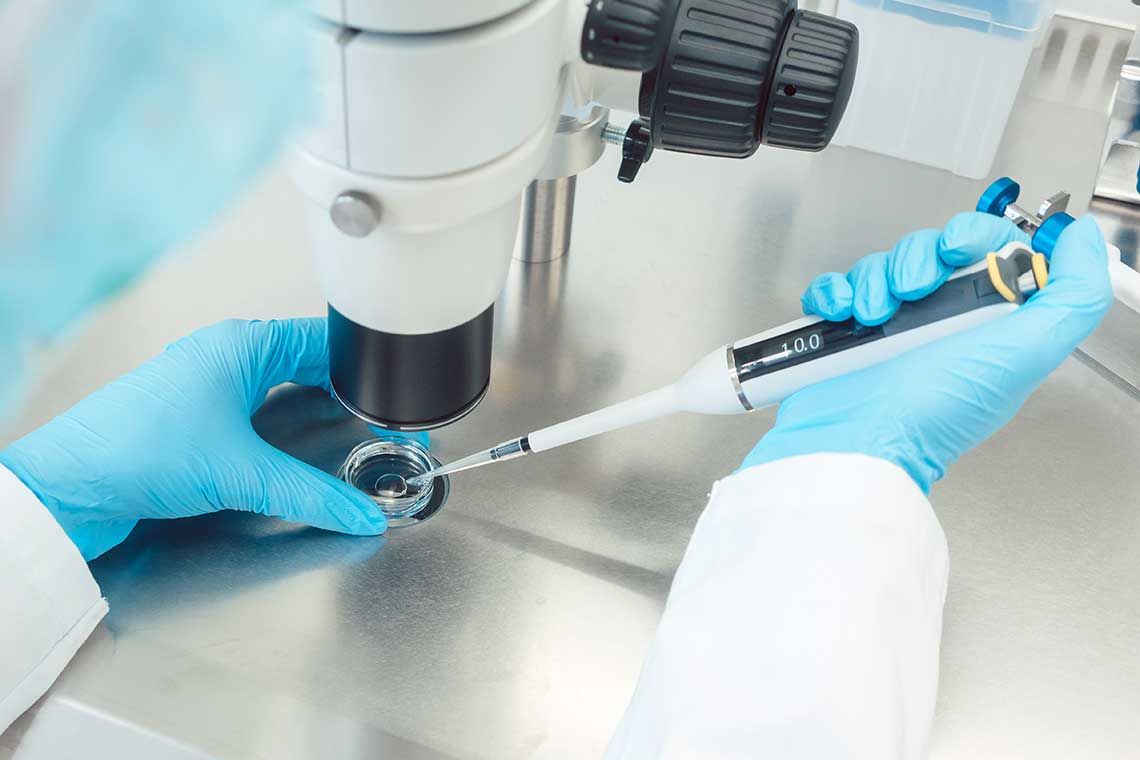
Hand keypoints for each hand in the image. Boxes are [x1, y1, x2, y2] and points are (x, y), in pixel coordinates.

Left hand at [0, 318, 387, 559]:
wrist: (66, 488)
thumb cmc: (138, 454)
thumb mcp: (243, 474)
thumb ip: (313, 496)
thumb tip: (361, 515)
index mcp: (241, 345)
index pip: (324, 341)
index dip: (363, 370)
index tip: (391, 399)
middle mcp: (224, 356)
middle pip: (306, 362)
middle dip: (343, 389)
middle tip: (379, 419)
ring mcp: (206, 385)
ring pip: (280, 384)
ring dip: (312, 406)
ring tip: (347, 431)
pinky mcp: (192, 416)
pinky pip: (254, 409)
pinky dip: (282, 423)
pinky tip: (295, 448)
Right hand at [741, 213, 1112, 491]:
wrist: (860, 442)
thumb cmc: (935, 414)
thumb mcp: (1026, 354)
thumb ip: (1075, 296)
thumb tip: (1080, 239)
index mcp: (985, 323)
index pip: (987, 249)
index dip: (971, 236)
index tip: (956, 252)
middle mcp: (938, 323)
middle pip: (927, 251)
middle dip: (914, 261)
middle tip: (912, 293)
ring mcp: (886, 329)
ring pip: (879, 266)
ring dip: (872, 281)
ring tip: (873, 317)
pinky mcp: (841, 335)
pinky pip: (834, 288)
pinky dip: (832, 293)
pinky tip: (842, 314)